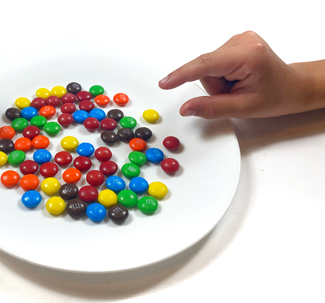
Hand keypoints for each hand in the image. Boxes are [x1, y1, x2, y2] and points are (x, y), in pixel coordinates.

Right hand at [158, 31, 320, 118]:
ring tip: (237, 87)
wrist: (292, 87)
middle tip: (235, 94)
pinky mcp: (235, 42)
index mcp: (249, 54)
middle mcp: (243, 41)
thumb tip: (186, 108)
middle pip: (206, 67)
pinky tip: (236, 79)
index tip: (165, 83)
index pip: (206, 64)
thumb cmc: (276, 96)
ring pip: (208, 66)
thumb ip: (211, 108)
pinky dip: (221, 75)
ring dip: (218, 82)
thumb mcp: (244, 108)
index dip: (182, 74)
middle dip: (215, 86)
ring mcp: (239, 39)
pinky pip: (214, 63)